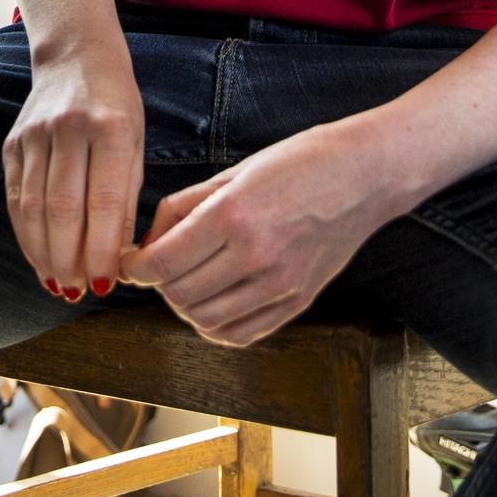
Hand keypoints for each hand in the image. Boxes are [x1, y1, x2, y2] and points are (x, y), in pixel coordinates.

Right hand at [3, 39, 145, 301]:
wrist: (76, 57)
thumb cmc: (117, 108)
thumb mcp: (136, 144)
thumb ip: (125, 199)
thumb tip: (119, 260)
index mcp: (111, 127)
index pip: (103, 201)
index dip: (102, 248)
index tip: (105, 284)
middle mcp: (69, 128)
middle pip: (62, 208)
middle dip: (69, 258)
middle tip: (77, 291)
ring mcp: (35, 134)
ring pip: (33, 207)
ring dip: (44, 253)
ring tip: (58, 284)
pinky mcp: (13, 142)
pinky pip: (16, 197)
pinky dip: (26, 234)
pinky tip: (39, 258)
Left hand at [117, 121, 397, 345]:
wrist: (366, 175)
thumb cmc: (300, 161)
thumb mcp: (234, 171)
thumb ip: (184, 207)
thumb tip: (147, 243)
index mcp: (234, 215)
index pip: (164, 261)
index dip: (136, 267)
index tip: (130, 261)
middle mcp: (256, 256)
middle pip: (179, 294)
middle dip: (158, 282)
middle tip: (159, 264)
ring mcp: (280, 285)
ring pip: (204, 320)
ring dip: (183, 305)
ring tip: (186, 280)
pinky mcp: (298, 302)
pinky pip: (239, 334)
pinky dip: (214, 326)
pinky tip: (213, 301)